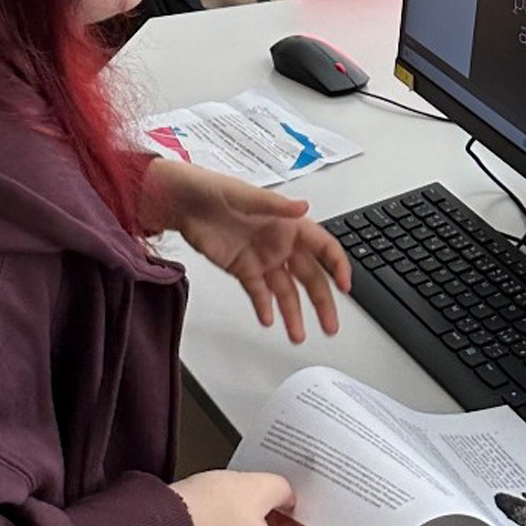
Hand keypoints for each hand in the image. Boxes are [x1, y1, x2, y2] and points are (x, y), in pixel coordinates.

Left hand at [146, 158, 350, 342]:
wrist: (180, 202)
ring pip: (285, 291)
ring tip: (298, 336)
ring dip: (293, 314)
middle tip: (330, 326)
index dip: (337, 265)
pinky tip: (269, 321)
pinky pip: (259, 293)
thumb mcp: (244, 195)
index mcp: (288, 223)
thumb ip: (274, 205)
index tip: (345, 286)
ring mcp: (262, 259)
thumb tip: (302, 207)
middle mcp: (280, 243)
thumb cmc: (212, 189)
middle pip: (309, 277)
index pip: (323, 247)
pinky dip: (264, 307)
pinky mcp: (243, 270)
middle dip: (322, 302)